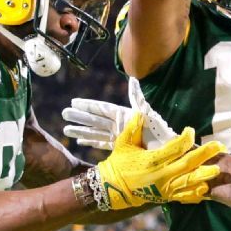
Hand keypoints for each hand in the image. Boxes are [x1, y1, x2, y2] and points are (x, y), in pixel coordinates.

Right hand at [62, 78, 177, 149]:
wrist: (166, 151)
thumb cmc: (159, 131)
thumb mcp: (147, 112)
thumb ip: (137, 98)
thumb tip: (132, 79)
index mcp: (123, 115)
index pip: (101, 109)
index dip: (88, 106)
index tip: (74, 101)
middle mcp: (119, 125)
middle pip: (94, 120)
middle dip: (80, 117)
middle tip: (64, 113)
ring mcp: (118, 136)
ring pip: (95, 132)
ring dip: (81, 131)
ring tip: (66, 129)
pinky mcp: (120, 148)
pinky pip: (102, 145)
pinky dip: (91, 143)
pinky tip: (80, 143)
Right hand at [96, 114, 223, 207]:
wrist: (113, 189)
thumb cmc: (119, 163)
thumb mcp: (123, 143)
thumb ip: (133, 128)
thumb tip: (140, 113)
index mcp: (152, 160)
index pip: (175, 148)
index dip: (186, 139)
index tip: (190, 131)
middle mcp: (161, 175)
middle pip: (187, 164)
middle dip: (205, 155)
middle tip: (219, 146)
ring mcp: (165, 188)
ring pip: (189, 182)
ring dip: (204, 175)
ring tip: (218, 169)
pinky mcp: (166, 197)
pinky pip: (184, 196)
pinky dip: (195, 193)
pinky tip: (207, 189)